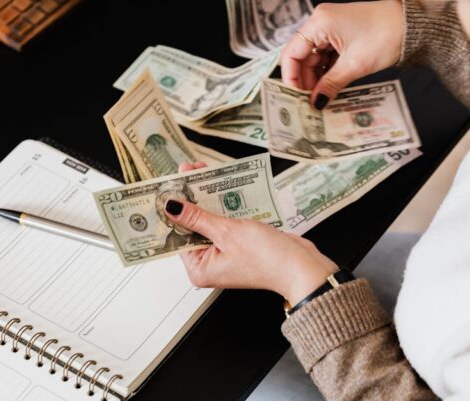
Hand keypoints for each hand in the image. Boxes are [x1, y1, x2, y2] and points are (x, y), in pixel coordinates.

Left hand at [166, 162, 338, 304]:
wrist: (301, 266)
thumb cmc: (267, 258)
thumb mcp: (226, 233)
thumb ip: (197, 218)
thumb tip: (172, 207)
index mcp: (199, 269)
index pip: (177, 234)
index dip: (173, 208)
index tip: (169, 186)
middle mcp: (210, 264)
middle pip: (192, 226)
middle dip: (190, 199)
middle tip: (187, 173)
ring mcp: (225, 254)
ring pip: (209, 221)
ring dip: (207, 198)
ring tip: (202, 173)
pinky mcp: (239, 245)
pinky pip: (225, 222)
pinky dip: (223, 206)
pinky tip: (220, 186)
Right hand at [281, 1, 404, 107]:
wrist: (414, 25)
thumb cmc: (387, 34)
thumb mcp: (355, 65)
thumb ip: (330, 85)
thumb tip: (315, 103)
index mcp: (319, 23)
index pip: (291, 53)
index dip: (291, 77)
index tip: (295, 97)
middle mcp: (321, 22)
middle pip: (302, 57)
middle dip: (306, 81)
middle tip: (310, 103)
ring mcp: (332, 28)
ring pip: (315, 59)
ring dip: (318, 79)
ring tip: (322, 99)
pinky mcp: (342, 35)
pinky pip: (328, 56)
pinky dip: (329, 72)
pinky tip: (331, 88)